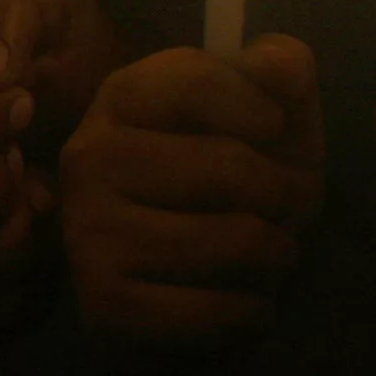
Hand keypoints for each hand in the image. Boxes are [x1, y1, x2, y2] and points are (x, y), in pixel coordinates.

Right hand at [61, 36, 323, 362]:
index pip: (195, 80)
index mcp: (122, 97)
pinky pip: (216, 309)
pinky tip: (245, 304)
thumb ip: (280, 78)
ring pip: (233, 240)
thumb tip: (281, 63)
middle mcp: (88, 156)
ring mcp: (87, 231)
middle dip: (288, 199)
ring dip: (277, 257)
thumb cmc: (231, 193)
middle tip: (288, 217)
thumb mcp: (266, 125)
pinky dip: (252, 313)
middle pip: (229, 167)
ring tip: (271, 258)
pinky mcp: (104, 304)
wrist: (176, 292)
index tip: (273, 133)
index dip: (260, 109)